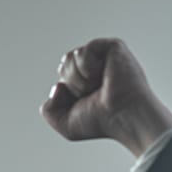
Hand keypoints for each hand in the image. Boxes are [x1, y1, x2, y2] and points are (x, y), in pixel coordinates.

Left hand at [40, 38, 171, 156]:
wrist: (123, 117)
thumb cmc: (102, 123)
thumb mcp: (65, 124)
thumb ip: (49, 110)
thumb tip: (56, 87)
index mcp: (87, 82)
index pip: (62, 75)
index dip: (67, 92)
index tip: (86, 102)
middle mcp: (96, 68)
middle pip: (64, 65)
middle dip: (72, 84)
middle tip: (93, 94)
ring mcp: (105, 57)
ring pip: (70, 58)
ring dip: (79, 79)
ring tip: (99, 86)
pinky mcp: (114, 47)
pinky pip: (83, 51)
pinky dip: (88, 66)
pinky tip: (104, 75)